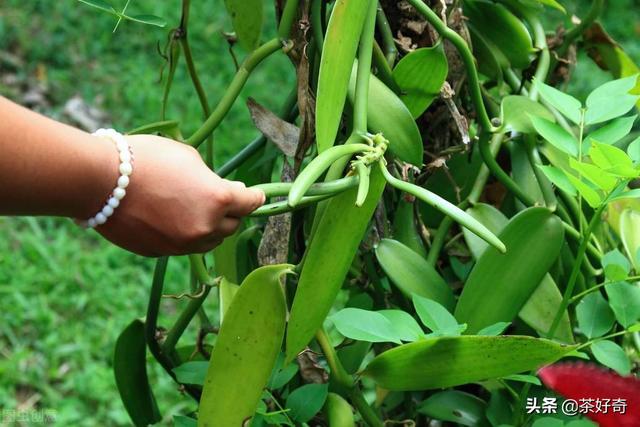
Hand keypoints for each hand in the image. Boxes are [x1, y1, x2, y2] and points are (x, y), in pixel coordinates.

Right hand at [95, 134, 264, 255]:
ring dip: (210, 227)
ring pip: (210, 240)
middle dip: (231, 212)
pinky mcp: (163, 253)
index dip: (256, 197)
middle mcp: (206, 227)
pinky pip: (184, 245)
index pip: (250, 203)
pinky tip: (172, 218)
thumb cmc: (147, 159)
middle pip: (232, 225)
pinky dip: (185, 234)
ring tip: (196, 209)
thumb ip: (212, 179)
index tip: (257, 195)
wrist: (100, 181)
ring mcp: (184, 244)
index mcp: (218, 199)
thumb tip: (226, 191)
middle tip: (222, 198)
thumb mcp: (189, 158)